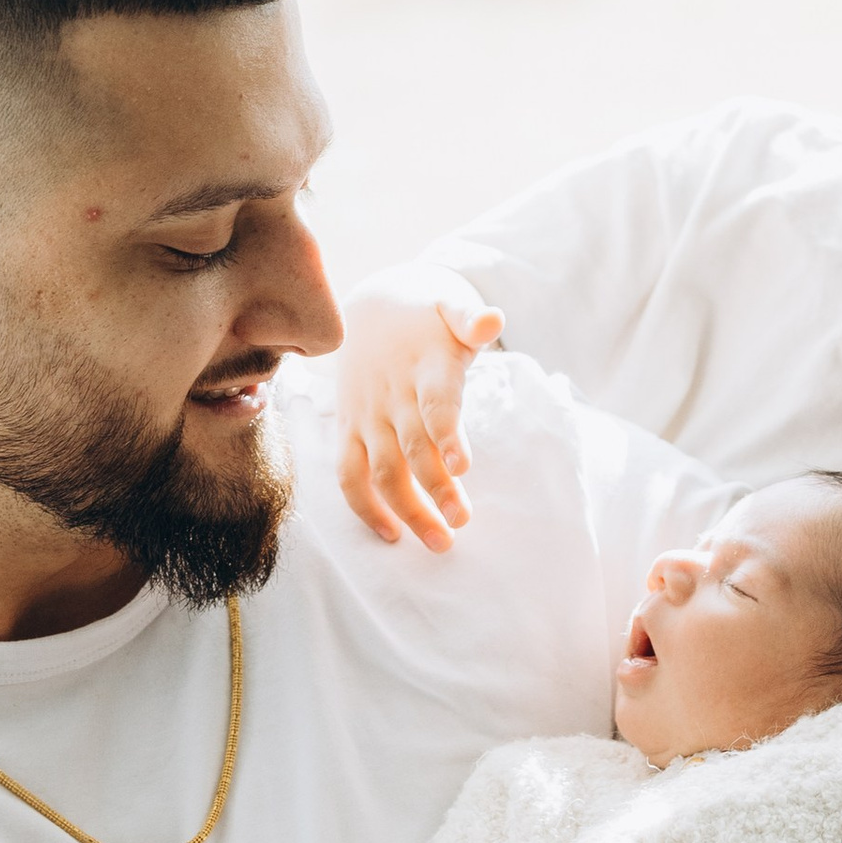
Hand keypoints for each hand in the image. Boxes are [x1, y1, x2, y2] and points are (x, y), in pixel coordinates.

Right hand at [336, 271, 503, 551]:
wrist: (370, 301)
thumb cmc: (425, 311)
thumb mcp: (450, 301)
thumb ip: (470, 315)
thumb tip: (493, 320)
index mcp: (424, 364)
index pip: (434, 403)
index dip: (447, 434)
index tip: (463, 466)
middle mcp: (391, 394)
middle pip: (411, 448)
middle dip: (436, 488)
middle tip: (462, 521)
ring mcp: (366, 414)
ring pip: (380, 471)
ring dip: (407, 509)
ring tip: (440, 541)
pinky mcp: (348, 428)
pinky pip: (349, 475)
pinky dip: (366, 508)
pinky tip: (393, 534)